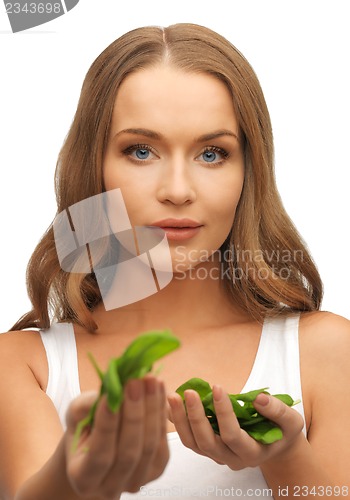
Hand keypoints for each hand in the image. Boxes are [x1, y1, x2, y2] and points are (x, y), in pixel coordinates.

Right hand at [65, 376, 168, 498]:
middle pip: (129, 452)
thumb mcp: (76, 415)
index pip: (100, 455)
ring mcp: (137, 481)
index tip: (111, 395)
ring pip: (149, 445)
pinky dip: (161, 412)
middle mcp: (110, 487)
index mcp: (84, 479)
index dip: (107, 425)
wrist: (97, 447)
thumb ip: (87, 406)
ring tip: (151, 379)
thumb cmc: (83, 430)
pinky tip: (159, 389)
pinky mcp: (157, 468)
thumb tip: (111, 390)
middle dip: (134, 413)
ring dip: (152, 408)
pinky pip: (163, 440)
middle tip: (136, 381)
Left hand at [168, 385, 303, 469]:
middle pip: (207, 442)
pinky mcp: (207, 447)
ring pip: (193, 443)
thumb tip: (258, 399)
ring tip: (172, 396)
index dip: (224, 413)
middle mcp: (231, 459)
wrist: (276, 445)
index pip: (233, 436)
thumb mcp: (290, 421)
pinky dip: (176, 422)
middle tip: (189, 392)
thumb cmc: (283, 431)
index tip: (218, 386)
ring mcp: (217, 455)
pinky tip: (167, 404)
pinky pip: (188, 438)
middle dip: (196, 417)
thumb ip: (277, 411)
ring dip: (181, 420)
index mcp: (252, 453)